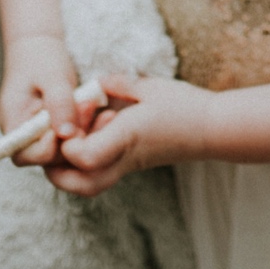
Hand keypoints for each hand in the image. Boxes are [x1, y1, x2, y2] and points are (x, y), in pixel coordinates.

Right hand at [0, 34, 84, 166]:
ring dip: (79, 132)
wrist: (39, 44)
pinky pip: (68, 139)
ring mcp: (37, 134)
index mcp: (12, 122)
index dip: (48, 148)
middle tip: (89, 108)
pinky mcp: (52, 130)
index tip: (68, 127)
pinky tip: (93, 109)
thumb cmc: (41, 57)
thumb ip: (59, 103)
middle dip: (70, 139)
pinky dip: (81, 127)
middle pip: (46, 157)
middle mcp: (21, 134)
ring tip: (92, 104)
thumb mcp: (53, 75)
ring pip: (61, 149)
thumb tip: (66, 134)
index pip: (23, 155)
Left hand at [47, 74, 212, 195]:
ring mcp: (128, 166)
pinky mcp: (132, 166)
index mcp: (127, 137)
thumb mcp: (149, 87)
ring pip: (88, 184)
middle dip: (57, 169)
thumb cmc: (183, 106)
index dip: (68, 142)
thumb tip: (95, 84)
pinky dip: (86, 159)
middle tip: (57, 140)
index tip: (73, 113)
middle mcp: (124, 158)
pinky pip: (100, 173)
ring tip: (77, 131)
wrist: (213, 130)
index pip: (83, 156)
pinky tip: (96, 130)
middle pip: (79, 184)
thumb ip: (117, 84)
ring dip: (70, 166)